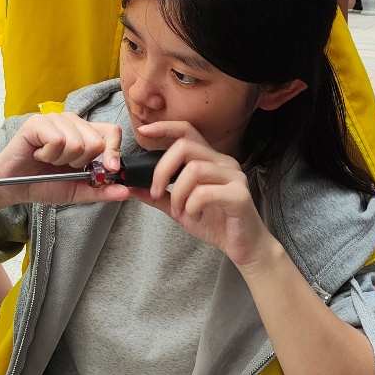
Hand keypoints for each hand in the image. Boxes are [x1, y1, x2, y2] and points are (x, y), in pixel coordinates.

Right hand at [0, 113, 128, 206]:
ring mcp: (55, 119)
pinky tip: (39, 155)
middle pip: (95, 141)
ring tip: (49, 161)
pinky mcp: (38, 122)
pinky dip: (49, 155)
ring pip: (77, 142)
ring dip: (62, 160)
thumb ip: (101, 190)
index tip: (109, 169)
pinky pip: (58, 140)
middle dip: (81, 163)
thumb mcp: (77, 191)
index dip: (113, 151)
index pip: (112, 132)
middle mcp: (72, 122)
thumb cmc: (43, 184)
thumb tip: (125, 191)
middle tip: (63, 166)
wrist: (14, 186)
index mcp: (85, 134)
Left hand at [130, 122, 275, 266]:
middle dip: (162, 170)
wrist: (243, 247)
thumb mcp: (179, 208)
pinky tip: (195, 215)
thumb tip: (131, 186)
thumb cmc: (216, 224)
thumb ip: (158, 196)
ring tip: (179, 210)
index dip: (165, 127)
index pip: (188, 132)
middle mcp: (224, 163)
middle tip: (155, 192)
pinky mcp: (239, 195)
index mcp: (210, 160)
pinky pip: (205, 192)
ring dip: (178, 193)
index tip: (144, 131)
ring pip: (194, 170)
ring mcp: (234, 177)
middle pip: (186, 147)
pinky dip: (192, 205)